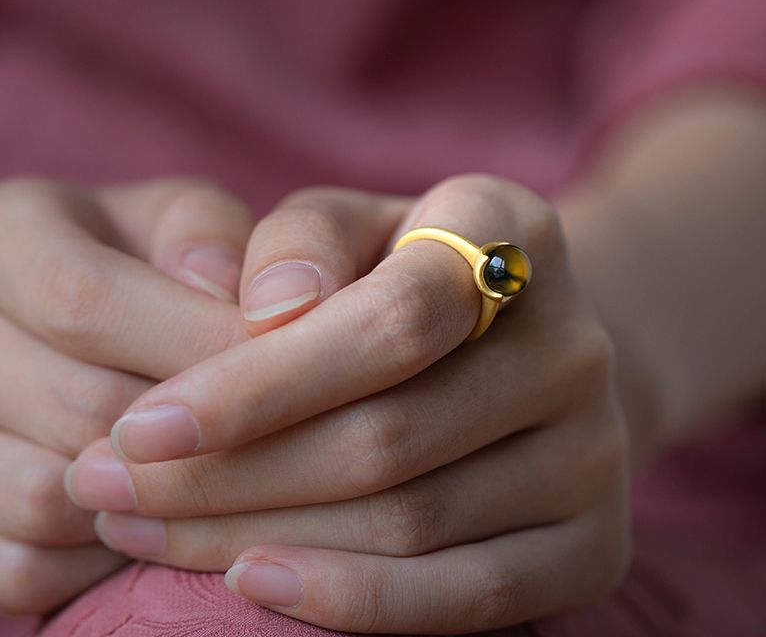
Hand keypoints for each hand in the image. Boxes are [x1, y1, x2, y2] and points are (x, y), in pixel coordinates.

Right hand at [0, 176, 254, 614]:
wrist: (103, 313)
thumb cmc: (164, 257)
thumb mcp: (189, 217)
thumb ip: (210, 235)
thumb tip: (237, 296)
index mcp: (17, 237)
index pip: (84, 300)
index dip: (195, 344)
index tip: (285, 366)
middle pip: (78, 405)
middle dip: (193, 428)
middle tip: (267, 429)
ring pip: (46, 495)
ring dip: (153, 496)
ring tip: (211, 463)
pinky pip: (25, 565)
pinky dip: (100, 557)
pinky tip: (151, 512)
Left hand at [68, 174, 630, 632]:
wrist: (523, 346)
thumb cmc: (406, 271)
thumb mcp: (354, 223)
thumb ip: (302, 239)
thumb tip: (264, 308)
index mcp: (516, 234)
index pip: (394, 318)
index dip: (262, 380)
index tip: (141, 425)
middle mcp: (576, 344)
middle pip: (392, 431)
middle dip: (231, 473)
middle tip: (110, 485)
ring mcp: (598, 450)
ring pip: (415, 519)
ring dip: (263, 535)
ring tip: (146, 529)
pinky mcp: (599, 542)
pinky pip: (474, 595)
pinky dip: (357, 600)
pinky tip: (256, 582)